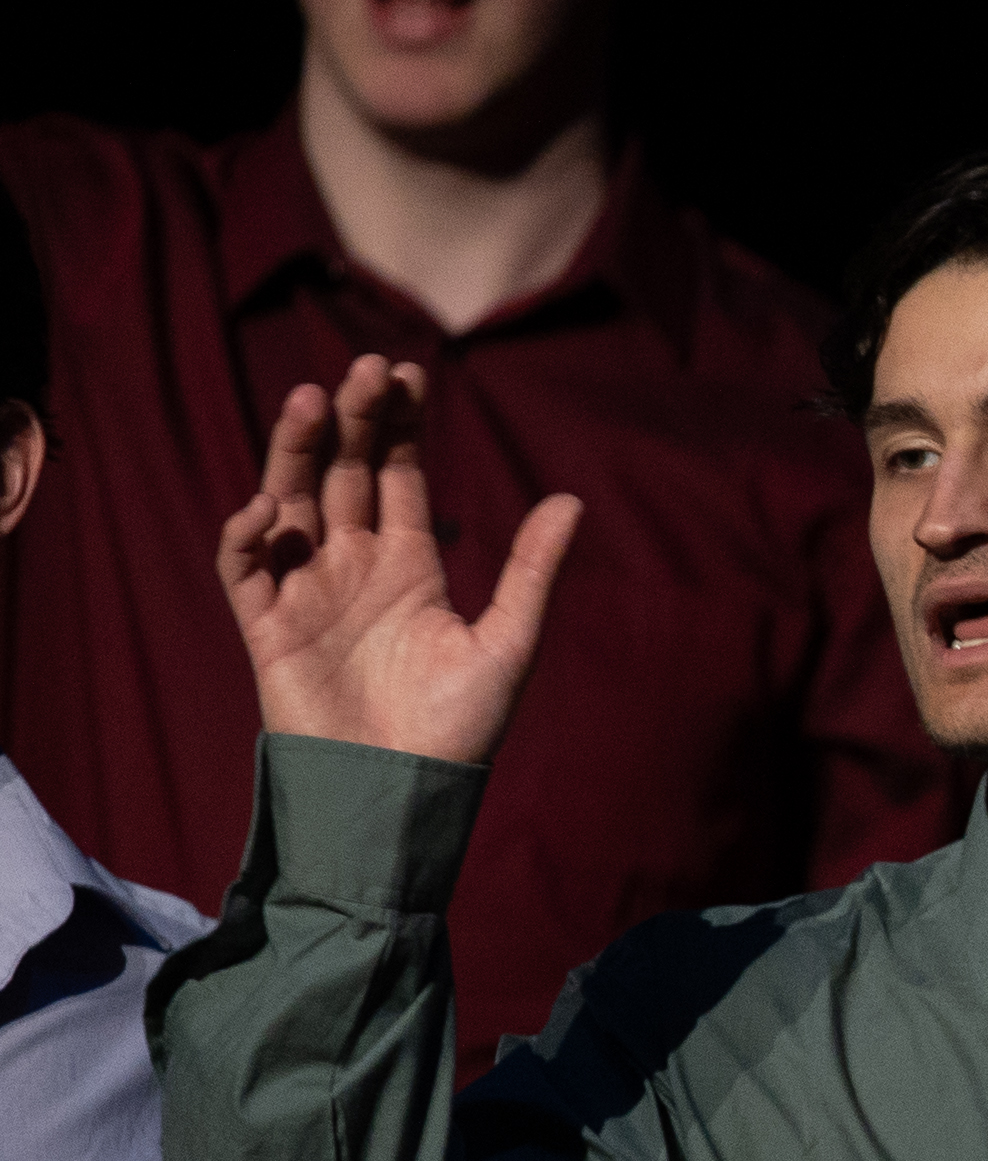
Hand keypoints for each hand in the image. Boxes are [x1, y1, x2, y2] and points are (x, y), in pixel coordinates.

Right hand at [217, 358, 579, 766]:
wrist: (402, 792)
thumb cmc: (458, 727)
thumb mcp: (508, 641)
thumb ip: (531, 571)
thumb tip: (571, 500)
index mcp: (411, 563)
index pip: (398, 474)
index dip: (398, 424)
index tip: (407, 371)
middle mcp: (354, 565)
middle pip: (342, 474)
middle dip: (349, 421)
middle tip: (363, 369)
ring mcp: (307, 591)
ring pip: (290, 503)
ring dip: (294, 453)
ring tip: (310, 400)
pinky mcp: (268, 628)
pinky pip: (244, 570)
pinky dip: (247, 535)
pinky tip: (271, 506)